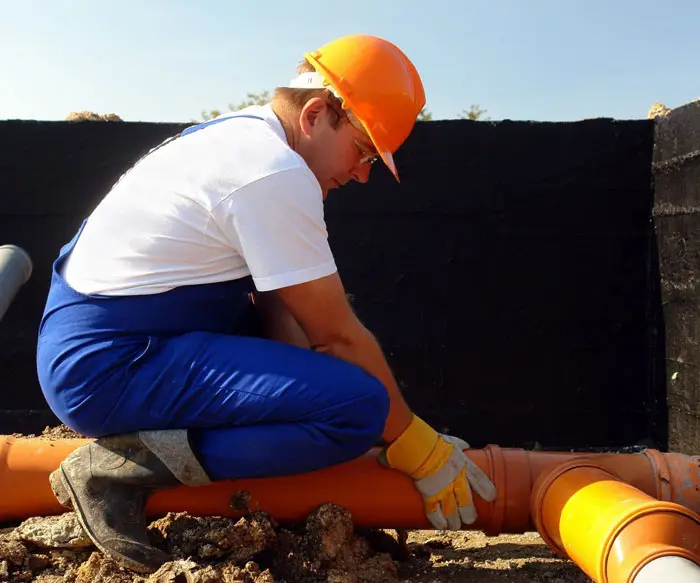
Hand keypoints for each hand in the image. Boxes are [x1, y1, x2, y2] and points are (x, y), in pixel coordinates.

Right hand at [378, 415, 496, 529]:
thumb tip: (465, 445)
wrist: (419, 449)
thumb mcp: (451, 441)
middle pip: (466, 502)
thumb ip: (458, 444)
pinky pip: (435, 513)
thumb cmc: (434, 442)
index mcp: (463, 466)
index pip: (479, 480)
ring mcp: (443, 490)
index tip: (492, 497)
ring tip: (455, 526)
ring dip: (455, 521)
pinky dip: (438, 521)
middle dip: (469, 513)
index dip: (486, 489)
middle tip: (470, 518)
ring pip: (452, 511)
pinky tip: (441, 526)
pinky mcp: (429, 495)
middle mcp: (456, 481)